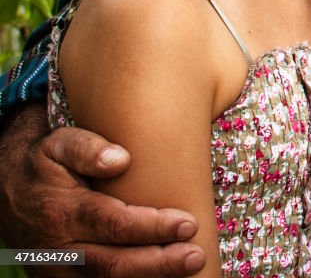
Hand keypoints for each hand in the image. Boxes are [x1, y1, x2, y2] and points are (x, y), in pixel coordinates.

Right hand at [0, 106, 204, 277]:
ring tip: (187, 271)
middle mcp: (61, 249)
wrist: (7, 190)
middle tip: (195, 256)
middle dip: (159, 264)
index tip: (188, 223)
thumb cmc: (45, 163)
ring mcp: (59, 271)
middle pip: (113, 264)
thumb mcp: (60, 144)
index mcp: (63, 211)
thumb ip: (88, 148)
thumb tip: (120, 159)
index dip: (152, 227)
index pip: (114, 224)